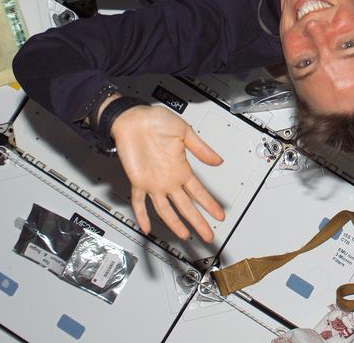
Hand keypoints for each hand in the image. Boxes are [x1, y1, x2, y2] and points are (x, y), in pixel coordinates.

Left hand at [111, 105, 224, 240]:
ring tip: (184, 235)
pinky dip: (141, 214)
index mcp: (181, 168)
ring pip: (165, 209)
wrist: (134, 118)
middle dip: (198, 221)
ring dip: (174, 222)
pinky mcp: (137, 180)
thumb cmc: (157, 121)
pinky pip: (138, 201)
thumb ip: (201, 149)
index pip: (199, 192)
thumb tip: (217, 160)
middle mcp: (168, 179)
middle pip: (185, 206)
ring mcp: (153, 182)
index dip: (209, 204)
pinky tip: (145, 226)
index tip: (219, 215)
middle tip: (207, 235)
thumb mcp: (185, 132)